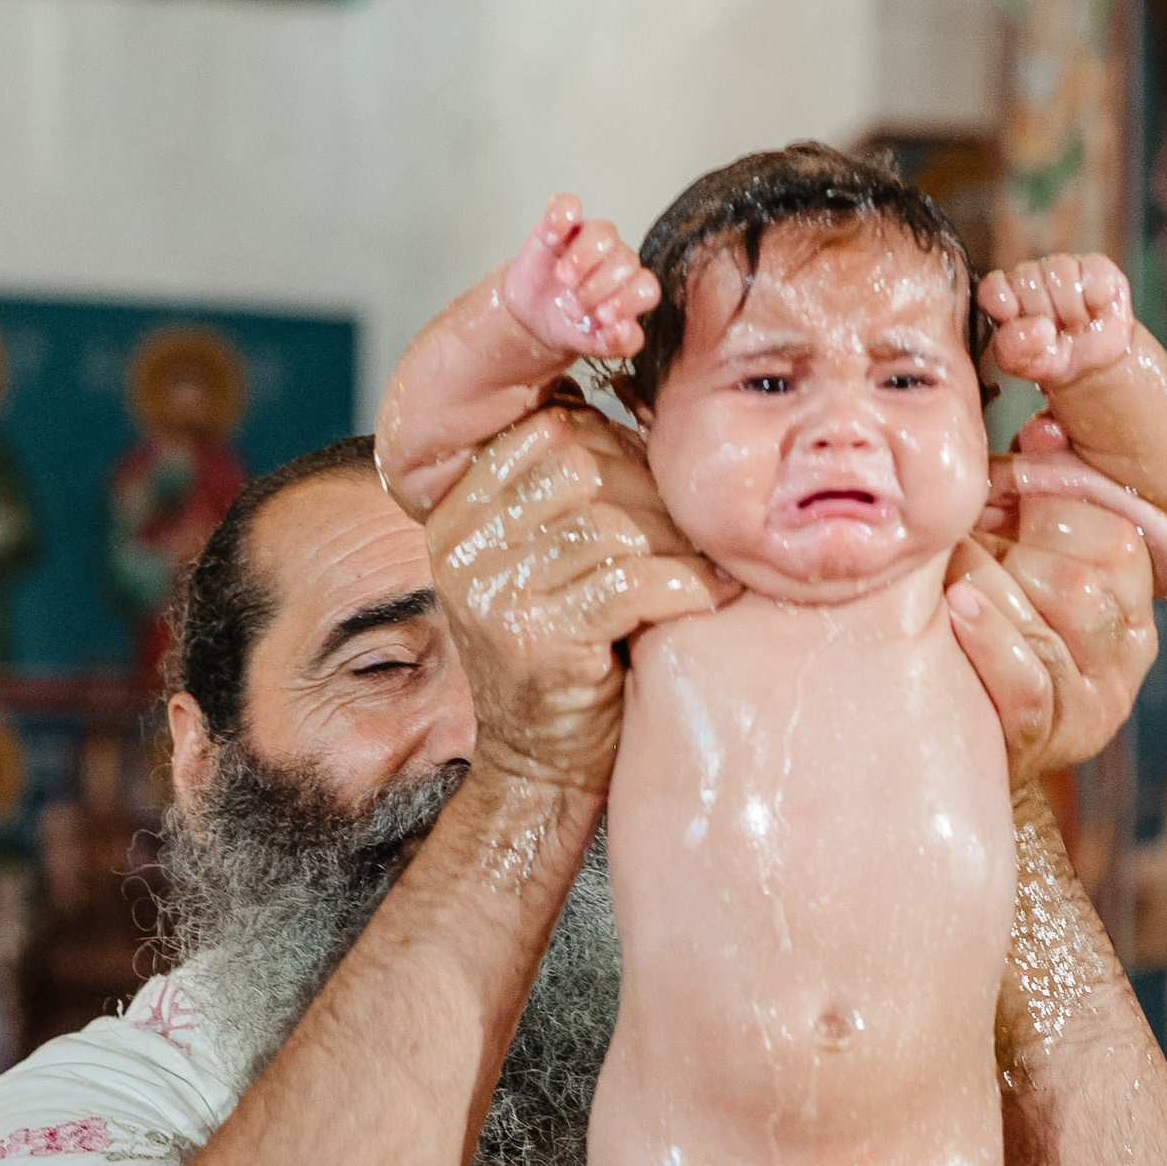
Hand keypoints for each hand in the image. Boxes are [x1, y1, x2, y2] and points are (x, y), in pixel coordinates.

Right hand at [427, 408, 720, 802]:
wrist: (544, 767)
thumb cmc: (571, 653)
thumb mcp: (552, 558)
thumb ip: (573, 490)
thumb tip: (650, 398)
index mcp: (458, 510)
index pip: (548, 433)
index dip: (619, 449)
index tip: (660, 489)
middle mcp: (462, 545)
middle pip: (581, 469)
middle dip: (653, 496)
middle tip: (696, 533)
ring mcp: (490, 593)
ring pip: (610, 525)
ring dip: (676, 545)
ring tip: (707, 568)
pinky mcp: (534, 641)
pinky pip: (628, 584)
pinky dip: (682, 588)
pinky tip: (708, 600)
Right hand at [501, 197, 660, 364]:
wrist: (531, 317)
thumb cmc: (568, 326)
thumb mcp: (592, 345)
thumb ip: (616, 343)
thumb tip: (626, 329)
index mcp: (630, 289)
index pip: (646, 287)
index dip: (626, 301)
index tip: (601, 316)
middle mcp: (615, 260)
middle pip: (626, 260)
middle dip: (598, 287)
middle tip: (575, 306)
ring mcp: (589, 239)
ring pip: (604, 232)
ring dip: (583, 258)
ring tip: (564, 279)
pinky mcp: (561, 223)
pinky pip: (568, 205)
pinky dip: (561, 217)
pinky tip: (553, 239)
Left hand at [947, 427, 1159, 786]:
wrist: (962, 736)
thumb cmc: (981, 627)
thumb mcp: (1012, 556)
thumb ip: (1029, 503)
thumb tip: (1043, 433)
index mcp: (1132, 594)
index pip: (1116, 533)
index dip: (1054, 502)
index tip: (1001, 486)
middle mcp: (1129, 645)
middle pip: (1089, 572)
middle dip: (1019, 545)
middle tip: (962, 532)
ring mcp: (1099, 697)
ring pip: (1064, 615)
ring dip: (995, 582)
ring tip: (947, 568)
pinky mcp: (1056, 737)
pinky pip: (1032, 680)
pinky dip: (992, 638)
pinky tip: (955, 609)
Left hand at [979, 251, 1134, 392]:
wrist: (1094, 363)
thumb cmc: (1054, 358)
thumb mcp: (1029, 365)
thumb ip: (1015, 351)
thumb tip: (1037, 329)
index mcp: (1005, 298)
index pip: (993, 288)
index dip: (1001, 299)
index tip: (1011, 315)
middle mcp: (1031, 277)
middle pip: (1027, 280)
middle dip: (1043, 315)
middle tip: (1054, 333)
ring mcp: (1062, 267)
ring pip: (1061, 272)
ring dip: (1071, 309)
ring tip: (1076, 325)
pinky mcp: (1096, 266)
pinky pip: (1094, 274)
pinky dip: (1096, 299)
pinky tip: (1095, 312)